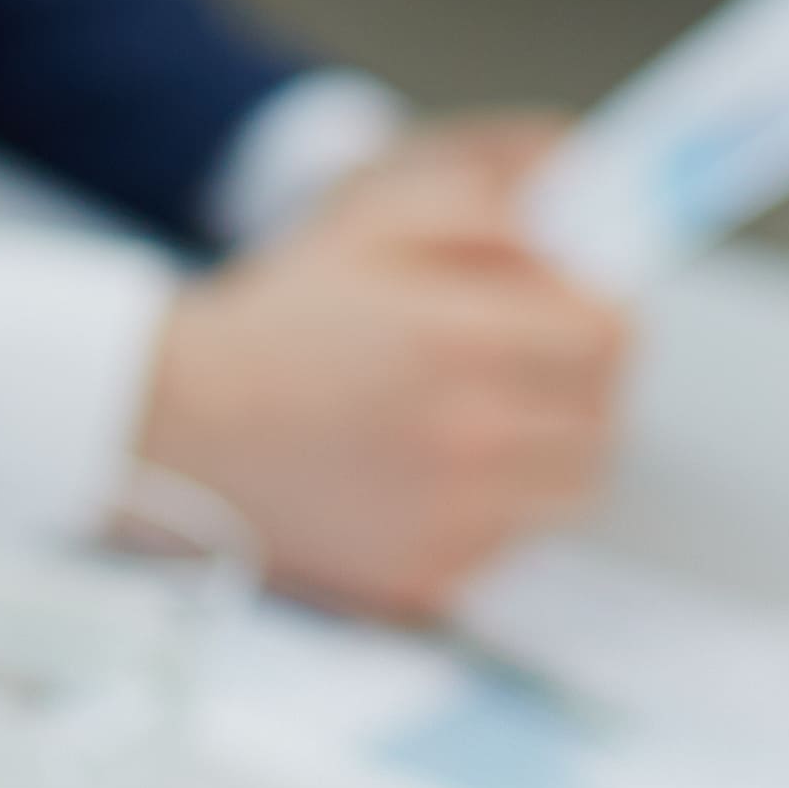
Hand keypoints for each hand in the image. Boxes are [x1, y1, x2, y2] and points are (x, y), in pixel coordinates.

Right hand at [142, 117, 628, 619]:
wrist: (178, 427)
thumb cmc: (276, 324)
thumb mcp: (375, 222)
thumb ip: (487, 205)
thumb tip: (576, 216)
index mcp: (462, 340)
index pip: (610, 337)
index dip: (599, 315)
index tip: (572, 312)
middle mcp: (468, 439)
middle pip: (604, 419)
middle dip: (581, 384)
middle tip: (532, 365)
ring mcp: (450, 521)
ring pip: (571, 490)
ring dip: (551, 451)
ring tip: (487, 420)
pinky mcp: (426, 582)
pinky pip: (512, 545)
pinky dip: (498, 511)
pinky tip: (438, 475)